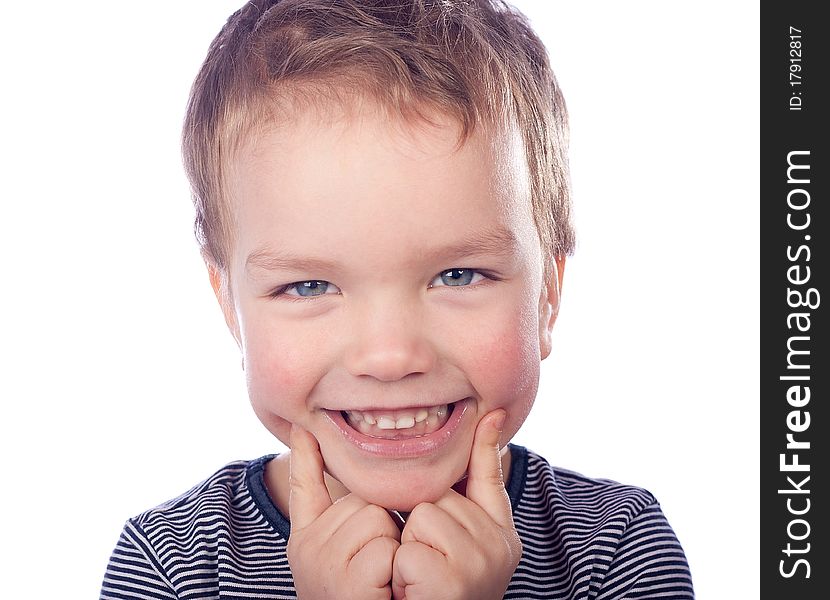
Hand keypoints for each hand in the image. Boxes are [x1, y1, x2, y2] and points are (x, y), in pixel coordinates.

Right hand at [287, 425, 400, 599]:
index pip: (302, 486)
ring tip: (383, 581)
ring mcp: (323, 567)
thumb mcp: (337, 551)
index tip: (304, 427)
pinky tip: (385, 593)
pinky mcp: (346, 585)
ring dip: (392, 546)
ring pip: (377, 519)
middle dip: (383, 525)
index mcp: (307, 539)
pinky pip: (386, 547)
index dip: (303, 456)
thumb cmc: (361, 596)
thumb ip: (322, 497)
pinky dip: (395, 568)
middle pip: (362, 499)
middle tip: (378, 567)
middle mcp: (307, 550)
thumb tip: (304, 437)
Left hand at [391, 410, 521, 599]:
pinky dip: (402, 571)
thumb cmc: (440, 592)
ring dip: (408, 547)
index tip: (491, 412)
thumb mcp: (465, 543)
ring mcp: (480, 565)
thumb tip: (490, 421)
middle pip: (439, 494)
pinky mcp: (454, 584)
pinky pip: (410, 549)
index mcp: (501, 534)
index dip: (486, 444)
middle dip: (419, 522)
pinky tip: (414, 592)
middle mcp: (499, 546)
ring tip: (418, 579)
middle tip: (424, 562)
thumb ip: (475, 488)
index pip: (491, 476)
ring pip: (423, 515)